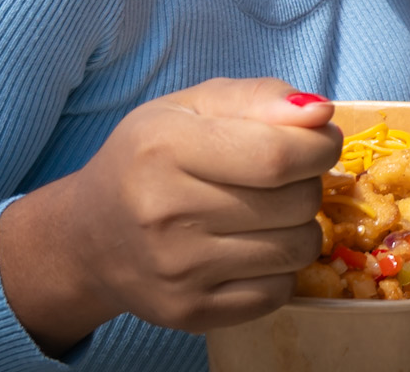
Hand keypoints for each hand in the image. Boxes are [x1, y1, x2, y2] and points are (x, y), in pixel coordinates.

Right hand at [0, 78, 340, 350]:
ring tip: (269, 212)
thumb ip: (259, 97)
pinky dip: (280, 269)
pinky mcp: (189, 312)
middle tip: (284, 178)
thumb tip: (320, 114)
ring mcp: (177, 270)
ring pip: (295, 249)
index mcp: (166, 147)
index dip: (319, 147)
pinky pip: (278, 293)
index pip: (277, 155)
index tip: (321, 142)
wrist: (88, 237)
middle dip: (308, 183)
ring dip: (300, 227)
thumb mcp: (192, 107)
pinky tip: (252, 248)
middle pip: (295, 202)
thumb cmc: (148, 158)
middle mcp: (165, 212)